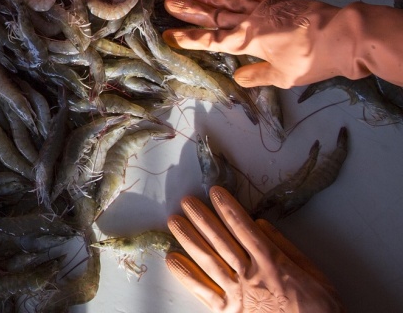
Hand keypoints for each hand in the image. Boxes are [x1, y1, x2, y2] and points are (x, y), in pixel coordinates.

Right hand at [162, 0, 402, 87]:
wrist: (341, 35)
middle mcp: (249, 20)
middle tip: (168, 1)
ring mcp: (263, 6)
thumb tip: (238, 78)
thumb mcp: (283, 76)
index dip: (189, 38)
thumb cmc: (311, 59)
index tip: (169, 34)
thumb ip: (259, 75)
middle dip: (190, 10)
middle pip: (214, 14)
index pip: (211, 41)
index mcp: (246, 41)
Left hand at [166, 186, 341, 312]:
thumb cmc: (320, 309)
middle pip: (221, 240)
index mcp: (273, 263)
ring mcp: (238, 293)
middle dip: (202, 218)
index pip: (244, 228)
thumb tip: (260, 224)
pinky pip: (203, 291)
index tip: (215, 192)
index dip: (227, 208)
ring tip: (175, 221)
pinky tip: (172, 258)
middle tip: (186, 202)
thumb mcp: (314, 274)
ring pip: (208, 260)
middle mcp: (251, 275)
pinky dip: (185, 274)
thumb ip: (286, 248)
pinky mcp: (230, 311)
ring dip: (189, 238)